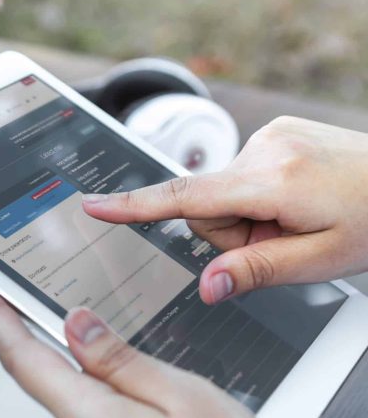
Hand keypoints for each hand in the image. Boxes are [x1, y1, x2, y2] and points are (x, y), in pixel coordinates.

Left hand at [0, 280, 288, 417]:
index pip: (23, 359)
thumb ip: (119, 359)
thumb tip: (75, 324)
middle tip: (153, 381)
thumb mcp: (182, 394)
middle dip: (93, 363)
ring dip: (115, 394)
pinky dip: (117, 415)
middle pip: (58, 380)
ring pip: (84, 404)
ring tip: (173, 415)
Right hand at [83, 116, 367, 302]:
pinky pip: (242, 174)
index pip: (187, 198)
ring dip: (248, 214)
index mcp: (274, 180)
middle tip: (279, 240)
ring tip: (294, 218)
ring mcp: (271, 135)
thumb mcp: (323, 261)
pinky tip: (295, 199)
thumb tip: (207, 285)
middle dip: (232, 231)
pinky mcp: (276, 132)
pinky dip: (259, 194)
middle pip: (206, 205)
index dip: (135, 206)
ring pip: (224, 192)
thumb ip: (257, 270)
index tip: (94, 206)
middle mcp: (266, 147)